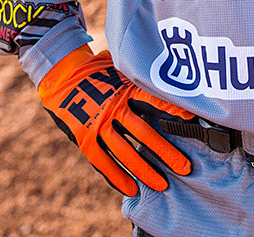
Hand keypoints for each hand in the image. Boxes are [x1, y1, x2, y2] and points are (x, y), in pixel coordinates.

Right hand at [38, 44, 194, 195]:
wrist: (62, 73)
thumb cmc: (96, 67)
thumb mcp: (118, 65)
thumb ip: (137, 74)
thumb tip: (164, 72)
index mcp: (124, 87)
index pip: (152, 99)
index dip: (171, 109)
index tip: (191, 120)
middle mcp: (114, 107)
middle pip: (144, 133)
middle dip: (165, 152)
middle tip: (185, 167)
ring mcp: (98, 123)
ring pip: (125, 151)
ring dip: (144, 170)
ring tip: (162, 184)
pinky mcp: (83, 137)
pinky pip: (102, 160)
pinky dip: (116, 176)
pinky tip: (131, 188)